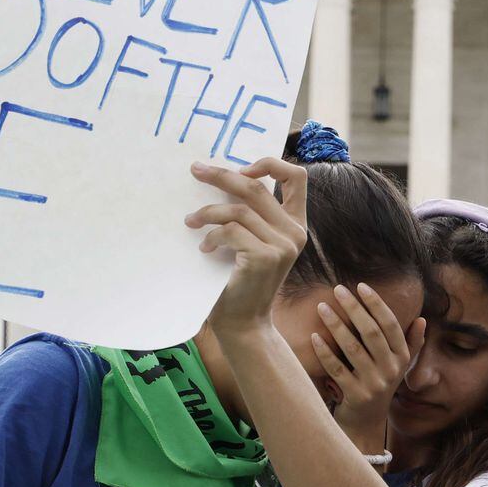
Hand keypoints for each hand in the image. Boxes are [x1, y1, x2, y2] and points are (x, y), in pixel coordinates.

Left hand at [186, 158, 307, 336]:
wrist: (243, 322)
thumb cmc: (240, 281)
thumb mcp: (252, 242)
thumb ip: (251, 215)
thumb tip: (219, 175)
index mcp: (296, 224)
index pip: (297, 178)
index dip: (270, 164)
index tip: (240, 168)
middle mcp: (295, 232)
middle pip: (256, 187)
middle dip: (221, 175)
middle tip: (196, 170)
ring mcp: (282, 244)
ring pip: (238, 209)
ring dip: (207, 212)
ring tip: (190, 221)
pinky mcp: (265, 257)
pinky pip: (230, 230)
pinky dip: (211, 237)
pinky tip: (204, 249)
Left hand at [312, 283, 425, 438]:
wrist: (366, 423)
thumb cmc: (379, 386)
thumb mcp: (398, 366)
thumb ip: (411, 343)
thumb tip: (422, 319)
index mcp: (401, 358)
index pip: (390, 325)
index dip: (377, 304)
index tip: (361, 286)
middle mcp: (390, 370)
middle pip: (372, 332)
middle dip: (354, 308)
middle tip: (338, 289)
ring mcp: (373, 384)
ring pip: (353, 348)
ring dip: (336, 325)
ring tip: (321, 307)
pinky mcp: (355, 396)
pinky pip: (337, 369)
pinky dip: (325, 352)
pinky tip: (314, 337)